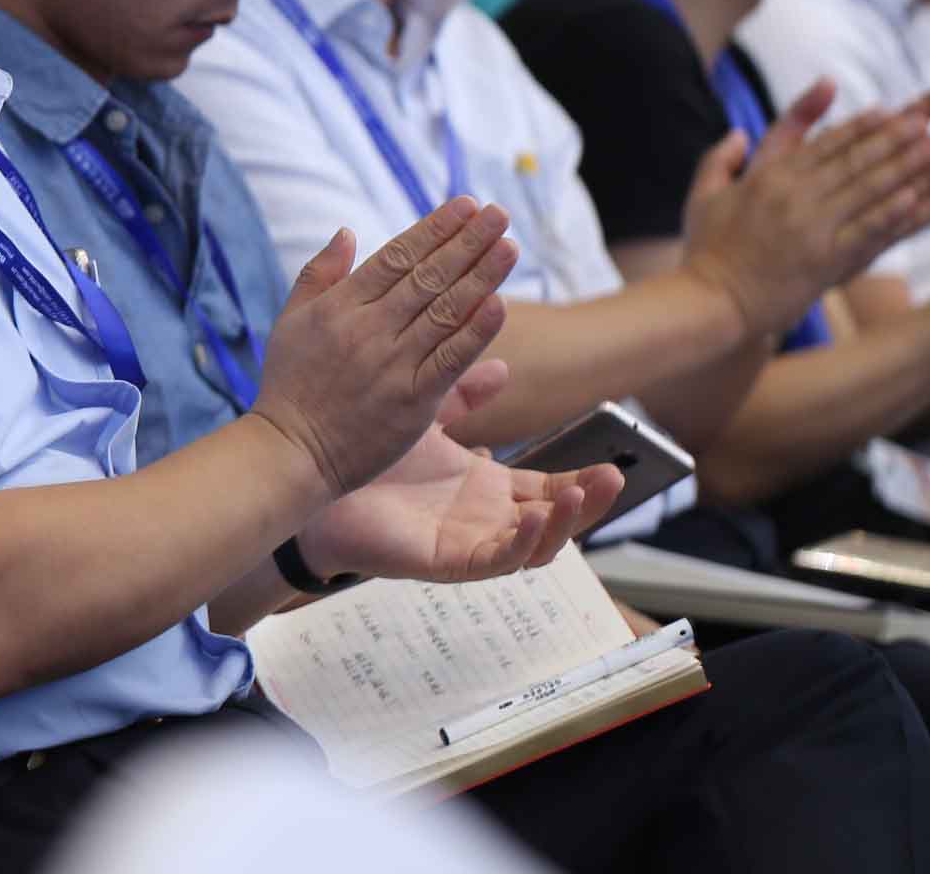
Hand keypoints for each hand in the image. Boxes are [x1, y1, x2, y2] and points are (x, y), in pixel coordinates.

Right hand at [248, 198, 516, 502]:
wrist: (289, 452)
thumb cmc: (289, 387)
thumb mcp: (289, 321)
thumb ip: (319, 274)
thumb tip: (347, 231)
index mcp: (340, 306)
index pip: (397, 256)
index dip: (435, 228)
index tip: (465, 204)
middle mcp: (368, 329)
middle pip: (428, 276)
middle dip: (467, 241)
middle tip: (498, 214)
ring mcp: (392, 364)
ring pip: (444, 311)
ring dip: (480, 276)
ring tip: (508, 246)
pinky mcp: (412, 401)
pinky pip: (449, 360)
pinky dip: (474, 331)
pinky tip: (498, 304)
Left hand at [293, 425, 619, 584]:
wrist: (313, 478)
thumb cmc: (367, 454)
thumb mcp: (426, 417)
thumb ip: (463, 394)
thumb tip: (502, 368)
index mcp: (483, 489)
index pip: (548, 490)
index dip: (582, 481)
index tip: (616, 461)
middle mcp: (483, 519)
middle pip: (553, 521)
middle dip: (588, 504)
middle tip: (615, 478)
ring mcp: (467, 542)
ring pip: (533, 547)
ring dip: (562, 523)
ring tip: (579, 493)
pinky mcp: (444, 560)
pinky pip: (494, 561)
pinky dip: (520, 544)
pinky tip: (534, 521)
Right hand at [679, 80, 929, 335]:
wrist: (710, 302)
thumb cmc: (705, 251)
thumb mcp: (703, 196)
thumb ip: (719, 158)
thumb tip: (738, 131)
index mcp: (767, 177)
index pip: (823, 144)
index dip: (859, 126)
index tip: (888, 111)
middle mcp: (793, 196)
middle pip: (852, 159)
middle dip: (891, 138)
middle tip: (924, 120)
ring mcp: (811, 228)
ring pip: (865, 188)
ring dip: (902, 166)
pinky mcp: (824, 260)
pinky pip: (864, 230)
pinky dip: (890, 212)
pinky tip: (915, 197)